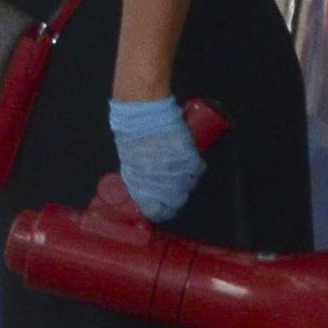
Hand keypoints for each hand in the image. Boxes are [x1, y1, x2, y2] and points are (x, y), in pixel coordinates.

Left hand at [108, 97, 204, 224]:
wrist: (144, 115)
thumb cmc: (132, 137)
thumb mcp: (130, 164)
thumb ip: (138, 181)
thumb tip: (145, 195)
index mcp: (142, 185)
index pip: (155, 211)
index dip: (160, 211)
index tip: (162, 209)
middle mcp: (162, 181)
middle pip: (176, 200)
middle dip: (175, 197)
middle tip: (173, 190)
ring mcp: (177, 169)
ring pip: (189, 185)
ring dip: (186, 181)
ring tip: (179, 171)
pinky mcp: (190, 156)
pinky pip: (198, 169)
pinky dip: (194, 168)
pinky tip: (188, 162)